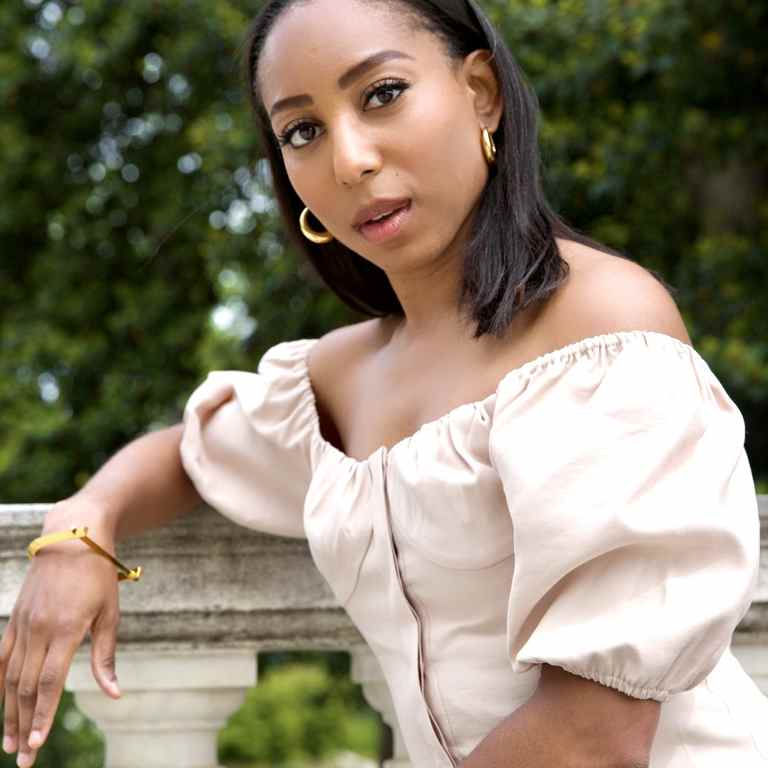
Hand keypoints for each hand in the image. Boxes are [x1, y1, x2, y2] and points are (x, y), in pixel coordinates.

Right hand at [1, 501, 122, 766]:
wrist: (72, 538)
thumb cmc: (98, 576)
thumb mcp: (110, 613)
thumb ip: (105, 656)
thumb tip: (114, 694)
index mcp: (66, 629)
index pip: (49, 683)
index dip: (43, 716)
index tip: (38, 746)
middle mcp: (39, 630)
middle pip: (26, 688)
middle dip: (24, 726)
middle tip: (23, 759)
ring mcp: (23, 625)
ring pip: (11, 679)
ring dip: (10, 713)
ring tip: (10, 744)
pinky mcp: (15, 619)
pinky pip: (2, 659)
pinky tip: (0, 705)